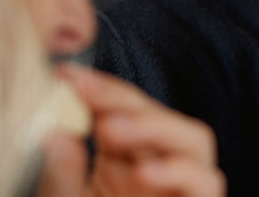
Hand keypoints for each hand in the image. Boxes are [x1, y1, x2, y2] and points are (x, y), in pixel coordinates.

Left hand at [37, 65, 224, 196]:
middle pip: (160, 116)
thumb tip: (50, 125)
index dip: (98, 87)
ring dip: (155, 126)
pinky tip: (145, 172)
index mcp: (126, 162)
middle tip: (85, 93)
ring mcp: (183, 191)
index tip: (62, 73)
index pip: (122, 110)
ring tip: (111, 130)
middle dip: (125, 99)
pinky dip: (181, 171)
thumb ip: (61, 172)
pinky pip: (207, 182)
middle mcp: (159, 170)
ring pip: (195, 139)